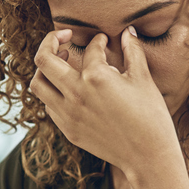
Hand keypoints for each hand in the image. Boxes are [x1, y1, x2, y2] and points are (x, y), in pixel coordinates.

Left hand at [29, 27, 180, 177]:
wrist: (148, 157)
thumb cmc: (151, 116)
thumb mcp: (143, 79)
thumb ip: (133, 51)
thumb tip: (129, 31)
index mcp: (96, 77)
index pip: (89, 49)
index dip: (98, 41)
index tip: (103, 41)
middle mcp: (75, 94)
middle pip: (43, 60)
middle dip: (50, 41)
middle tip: (63, 36)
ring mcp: (68, 114)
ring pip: (38, 84)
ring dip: (45, 69)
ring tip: (60, 61)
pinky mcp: (67, 130)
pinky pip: (48, 105)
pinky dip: (53, 92)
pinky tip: (68, 88)